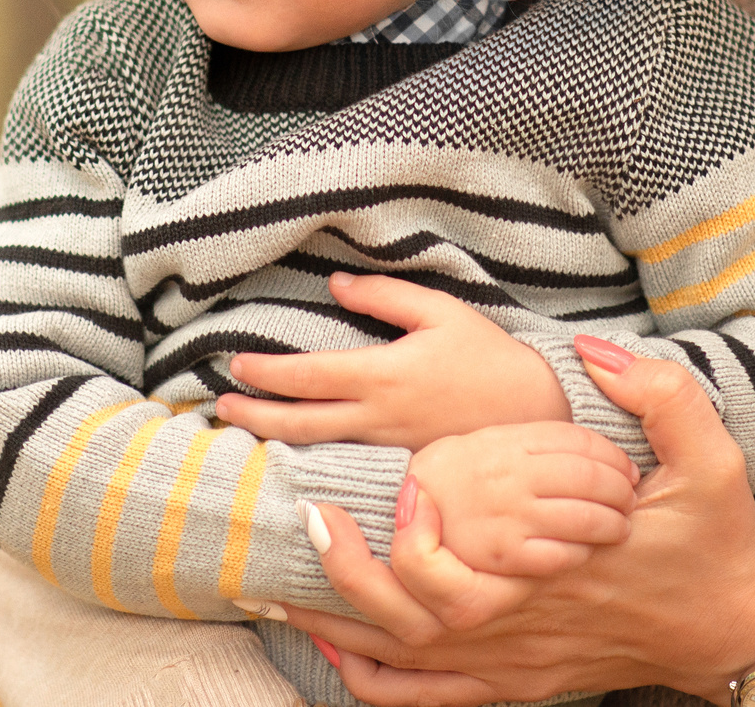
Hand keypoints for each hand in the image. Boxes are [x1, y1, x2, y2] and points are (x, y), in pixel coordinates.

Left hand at [217, 272, 570, 447]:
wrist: (536, 413)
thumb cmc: (488, 357)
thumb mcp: (440, 312)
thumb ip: (384, 297)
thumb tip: (334, 286)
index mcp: (383, 376)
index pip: (307, 376)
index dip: (265, 373)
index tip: (235, 365)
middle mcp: (378, 419)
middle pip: (298, 424)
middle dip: (253, 417)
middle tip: (218, 410)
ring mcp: (388, 450)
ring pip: (317, 451)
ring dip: (274, 442)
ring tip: (242, 433)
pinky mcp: (400, 468)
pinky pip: (345, 466)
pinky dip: (310, 460)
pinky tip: (292, 456)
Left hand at [278, 339, 754, 704]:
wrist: (733, 629)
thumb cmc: (713, 542)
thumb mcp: (709, 460)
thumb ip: (659, 395)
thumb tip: (596, 348)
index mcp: (550, 571)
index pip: (449, 573)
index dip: (410, 534)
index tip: (404, 480)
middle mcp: (519, 625)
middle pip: (403, 623)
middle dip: (343, 575)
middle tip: (310, 517)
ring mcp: (513, 664)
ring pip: (402, 664)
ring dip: (336, 628)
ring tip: (281, 589)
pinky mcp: (516, 685)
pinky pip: (425, 699)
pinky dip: (372, 680)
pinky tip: (336, 649)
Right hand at [407, 424, 639, 576]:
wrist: (387, 513)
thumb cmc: (446, 479)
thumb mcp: (482, 441)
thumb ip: (528, 439)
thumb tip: (582, 434)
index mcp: (507, 439)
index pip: (580, 440)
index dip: (612, 453)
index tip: (625, 465)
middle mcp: (508, 473)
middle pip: (589, 475)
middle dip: (621, 486)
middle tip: (631, 495)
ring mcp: (506, 515)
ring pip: (584, 516)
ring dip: (612, 522)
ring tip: (620, 524)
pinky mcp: (501, 556)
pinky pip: (561, 554)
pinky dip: (582, 551)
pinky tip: (586, 550)